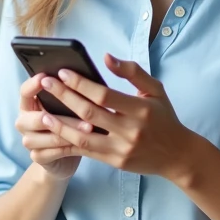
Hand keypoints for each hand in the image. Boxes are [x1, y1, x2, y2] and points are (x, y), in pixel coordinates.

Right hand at [15, 73, 93, 180]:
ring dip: (68, 133)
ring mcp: (29, 140)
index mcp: (29, 104)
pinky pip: (50, 152)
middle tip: (77, 109)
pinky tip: (82, 144)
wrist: (64, 157)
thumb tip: (85, 78)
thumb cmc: (69, 123)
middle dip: (57, 116)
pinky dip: (67, 148)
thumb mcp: (68, 106)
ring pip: (45, 137)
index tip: (45, 77)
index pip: (24, 92)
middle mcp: (24, 121)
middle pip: (32, 118)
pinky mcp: (37, 156)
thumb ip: (69, 94)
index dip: (33, 85)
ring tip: (89, 128)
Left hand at [34, 54, 199, 184]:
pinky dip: (67, 143)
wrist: (177, 155)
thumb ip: (132, 72)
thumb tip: (106, 57)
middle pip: (90, 113)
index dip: (81, 83)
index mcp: (140, 109)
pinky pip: (86, 152)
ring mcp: (121, 149)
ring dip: (60, 124)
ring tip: (42, 113)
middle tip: (46, 83)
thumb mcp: (155, 90)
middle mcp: (130, 130)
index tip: (63, 72)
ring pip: (82, 137)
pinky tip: (54, 134)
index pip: (104, 95)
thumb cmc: (164, 118)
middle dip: (65, 96)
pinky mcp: (115, 162)